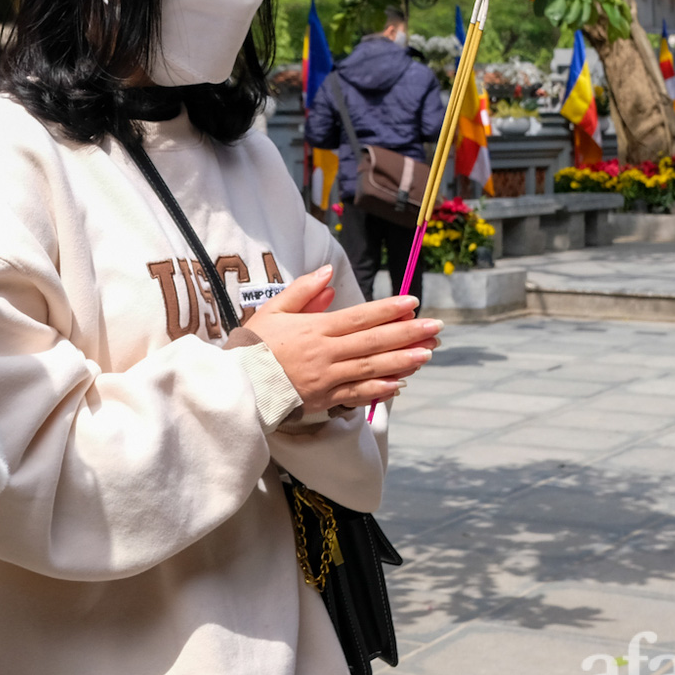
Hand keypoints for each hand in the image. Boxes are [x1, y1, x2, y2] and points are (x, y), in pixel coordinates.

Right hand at [245, 264, 440, 411]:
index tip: (412, 302)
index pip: (359, 317)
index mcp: (315, 329)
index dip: (388, 309)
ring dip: (402, 361)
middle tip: (435, 327)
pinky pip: (357, 393)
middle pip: (373, 342)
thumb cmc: (255, 346)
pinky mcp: (324, 400)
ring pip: (371, 368)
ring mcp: (327, 379)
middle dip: (407, 333)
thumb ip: (303, 291)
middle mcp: (325, 354)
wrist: (238, 385)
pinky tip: (400, 384)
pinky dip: (379, 389)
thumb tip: (330, 274)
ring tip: (428, 353)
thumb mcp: (274, 310)